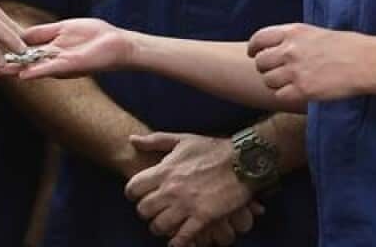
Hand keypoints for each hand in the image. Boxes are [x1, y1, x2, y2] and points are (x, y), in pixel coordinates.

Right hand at [0, 18, 134, 79]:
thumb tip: (20, 33)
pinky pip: (49, 68)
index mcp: (48, 49)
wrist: (117, 43)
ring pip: (32, 68)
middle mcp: (50, 60)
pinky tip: (21, 74)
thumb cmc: (94, 35)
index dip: (6, 52)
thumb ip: (41, 32)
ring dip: (14, 71)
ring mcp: (59, 64)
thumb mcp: (62, 28)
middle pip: (23, 63)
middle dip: (4, 66)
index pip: (22, 51)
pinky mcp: (70, 65)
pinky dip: (36, 72)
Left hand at [125, 132, 253, 244]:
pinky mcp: (204, 217)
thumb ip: (154, 141)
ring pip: (160, 226)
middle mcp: (171, 189)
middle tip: (151, 212)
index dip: (132, 194)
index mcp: (164, 171)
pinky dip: (178, 242)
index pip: (133, 188)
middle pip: (143, 210)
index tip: (136, 196)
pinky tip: (176, 243)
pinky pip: (183, 236)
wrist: (243, 161)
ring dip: (159, 228)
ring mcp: (187, 205)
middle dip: (145, 213)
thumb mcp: (181, 140)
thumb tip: (132, 139)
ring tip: (163, 226)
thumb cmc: (212, 149)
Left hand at [248, 23, 370, 102]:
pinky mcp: (303, 89)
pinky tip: (298, 92)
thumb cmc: (347, 46)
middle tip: (278, 73)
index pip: (259, 39)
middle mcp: (289, 50)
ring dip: (275, 83)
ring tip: (291, 83)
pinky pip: (280, 95)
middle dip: (266, 68)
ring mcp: (295, 70)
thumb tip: (277, 47)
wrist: (368, 62)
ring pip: (268, 80)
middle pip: (260, 62)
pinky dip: (286, 95)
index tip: (254, 54)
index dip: (254, 48)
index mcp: (292, 32)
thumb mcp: (315, 33)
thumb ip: (294, 39)